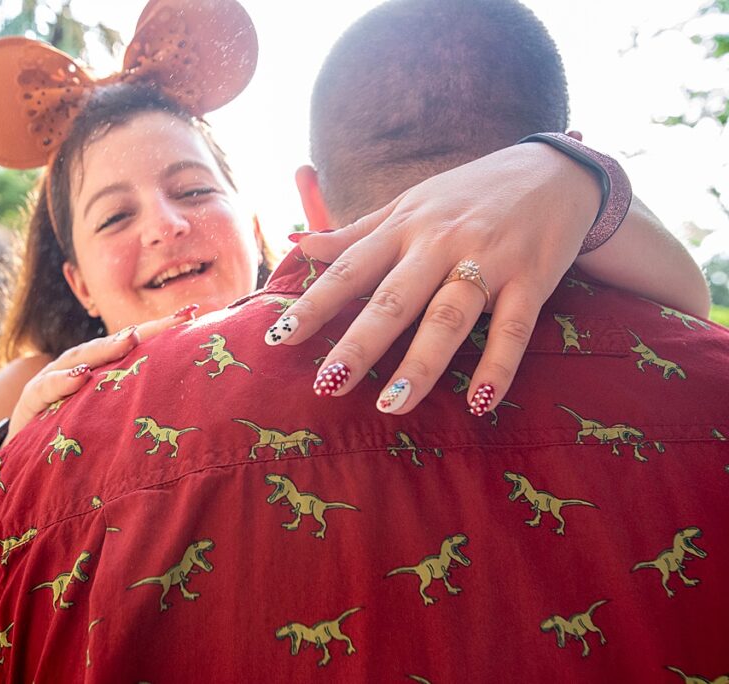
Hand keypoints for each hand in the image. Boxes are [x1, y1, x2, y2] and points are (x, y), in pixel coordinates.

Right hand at [2, 304, 198, 445]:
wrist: (24, 456)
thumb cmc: (73, 437)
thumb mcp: (106, 420)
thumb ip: (133, 407)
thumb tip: (186, 408)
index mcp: (101, 370)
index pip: (133, 345)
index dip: (161, 329)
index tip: (193, 314)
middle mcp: (79, 367)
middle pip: (113, 344)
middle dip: (144, 330)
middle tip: (173, 321)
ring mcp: (54, 379)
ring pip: (81, 357)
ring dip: (105, 348)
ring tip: (131, 340)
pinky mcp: (32, 400)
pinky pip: (46, 388)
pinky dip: (61, 383)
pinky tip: (78, 379)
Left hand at [278, 142, 600, 415]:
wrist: (554, 170)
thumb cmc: (469, 194)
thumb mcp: (409, 204)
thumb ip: (358, 232)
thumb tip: (300, 246)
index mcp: (405, 227)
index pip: (350, 269)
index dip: (314, 304)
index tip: (280, 338)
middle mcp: (441, 244)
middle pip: (394, 299)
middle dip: (359, 343)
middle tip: (328, 384)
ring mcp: (489, 262)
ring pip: (449, 317)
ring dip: (421, 363)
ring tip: (392, 403)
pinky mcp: (533, 280)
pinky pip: (514, 329)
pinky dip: (498, 366)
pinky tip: (480, 403)